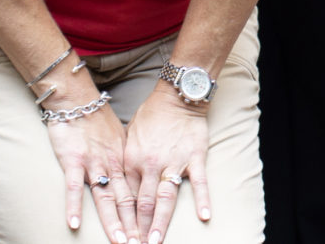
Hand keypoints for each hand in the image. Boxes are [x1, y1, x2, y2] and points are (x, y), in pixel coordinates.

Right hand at [44, 91, 135, 239]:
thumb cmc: (96, 117)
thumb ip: (125, 158)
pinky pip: (74, 187)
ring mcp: (94, 163)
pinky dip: (74, 206)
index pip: (137, 194)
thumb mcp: (119, 137)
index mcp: (125, 160)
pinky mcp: (73, 160)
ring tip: (120, 242)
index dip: (144, 216)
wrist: (77, 98)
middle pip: (126, 201)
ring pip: (106, 198)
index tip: (150, 234)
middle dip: (134, 226)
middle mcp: (113, 164)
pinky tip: (74, 224)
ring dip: (113, 222)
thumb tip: (135, 174)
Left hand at [124, 86, 211, 243]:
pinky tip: (204, 216)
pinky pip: (199, 182)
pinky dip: (202, 199)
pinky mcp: (194, 157)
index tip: (124, 238)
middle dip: (139, 230)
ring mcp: (173, 162)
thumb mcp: (130, 137)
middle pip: (143, 204)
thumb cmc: (152, 115)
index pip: (126, 198)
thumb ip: (126, 161)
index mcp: (131, 161)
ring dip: (160, 223)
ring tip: (156, 242)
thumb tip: (120, 184)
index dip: (124, 221)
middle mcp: (150, 165)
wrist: (177, 95)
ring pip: (165, 199)